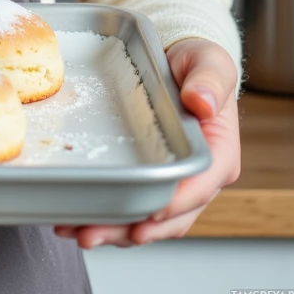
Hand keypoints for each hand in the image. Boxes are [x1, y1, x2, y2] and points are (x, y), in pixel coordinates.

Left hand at [53, 37, 239, 248]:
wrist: (178, 59)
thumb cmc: (197, 63)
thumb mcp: (209, 62)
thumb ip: (209, 81)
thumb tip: (201, 102)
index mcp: (217, 154)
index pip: (198, 188)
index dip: (173, 205)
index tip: (146, 215)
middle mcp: (198, 178)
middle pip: (168, 217)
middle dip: (131, 230)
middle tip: (92, 234)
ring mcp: (174, 183)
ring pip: (147, 220)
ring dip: (113, 231)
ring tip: (76, 232)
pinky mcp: (152, 179)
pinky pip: (132, 206)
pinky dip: (107, 216)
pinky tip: (76, 218)